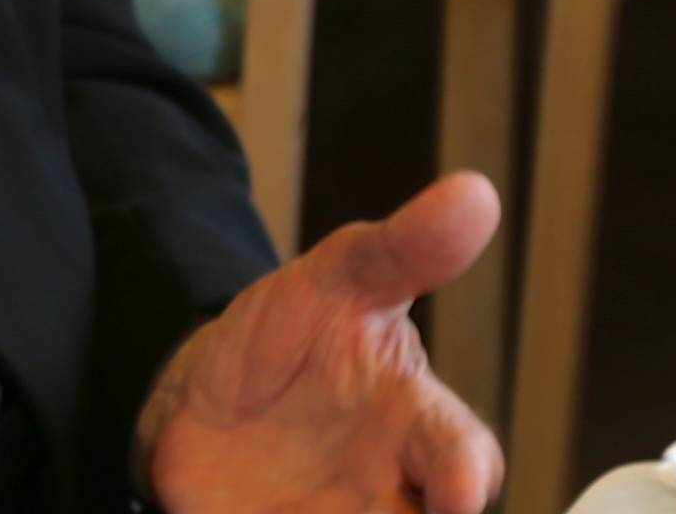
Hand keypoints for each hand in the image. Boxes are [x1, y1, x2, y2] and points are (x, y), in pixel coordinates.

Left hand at [138, 173, 502, 513]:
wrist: (200, 396)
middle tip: (414, 513)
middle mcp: (388, 490)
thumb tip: (475, 194)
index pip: (462, 454)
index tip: (459, 492)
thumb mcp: (335, 281)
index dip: (465, 476)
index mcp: (414, 424)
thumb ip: (402, 250)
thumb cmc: (292, 337)